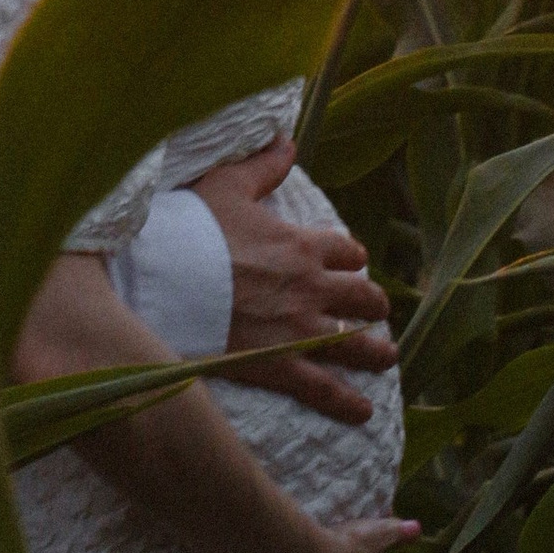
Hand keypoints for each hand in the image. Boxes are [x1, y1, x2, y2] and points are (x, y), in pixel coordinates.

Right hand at [192, 139, 396, 423]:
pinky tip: (363, 411)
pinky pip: (327, 389)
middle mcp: (313, 287)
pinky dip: (349, 404)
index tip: (347, 264)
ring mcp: (301, 329)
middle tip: (369, 310)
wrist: (168, 281)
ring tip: (385, 356)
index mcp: (302, 245)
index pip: (349, 252)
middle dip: (371, 304)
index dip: (350, 258)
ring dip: (377, 351)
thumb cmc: (193, 229)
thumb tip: (286, 140)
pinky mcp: (282, 365)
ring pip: (359, 344)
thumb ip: (262, 166)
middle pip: (365, 298)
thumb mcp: (226, 185)